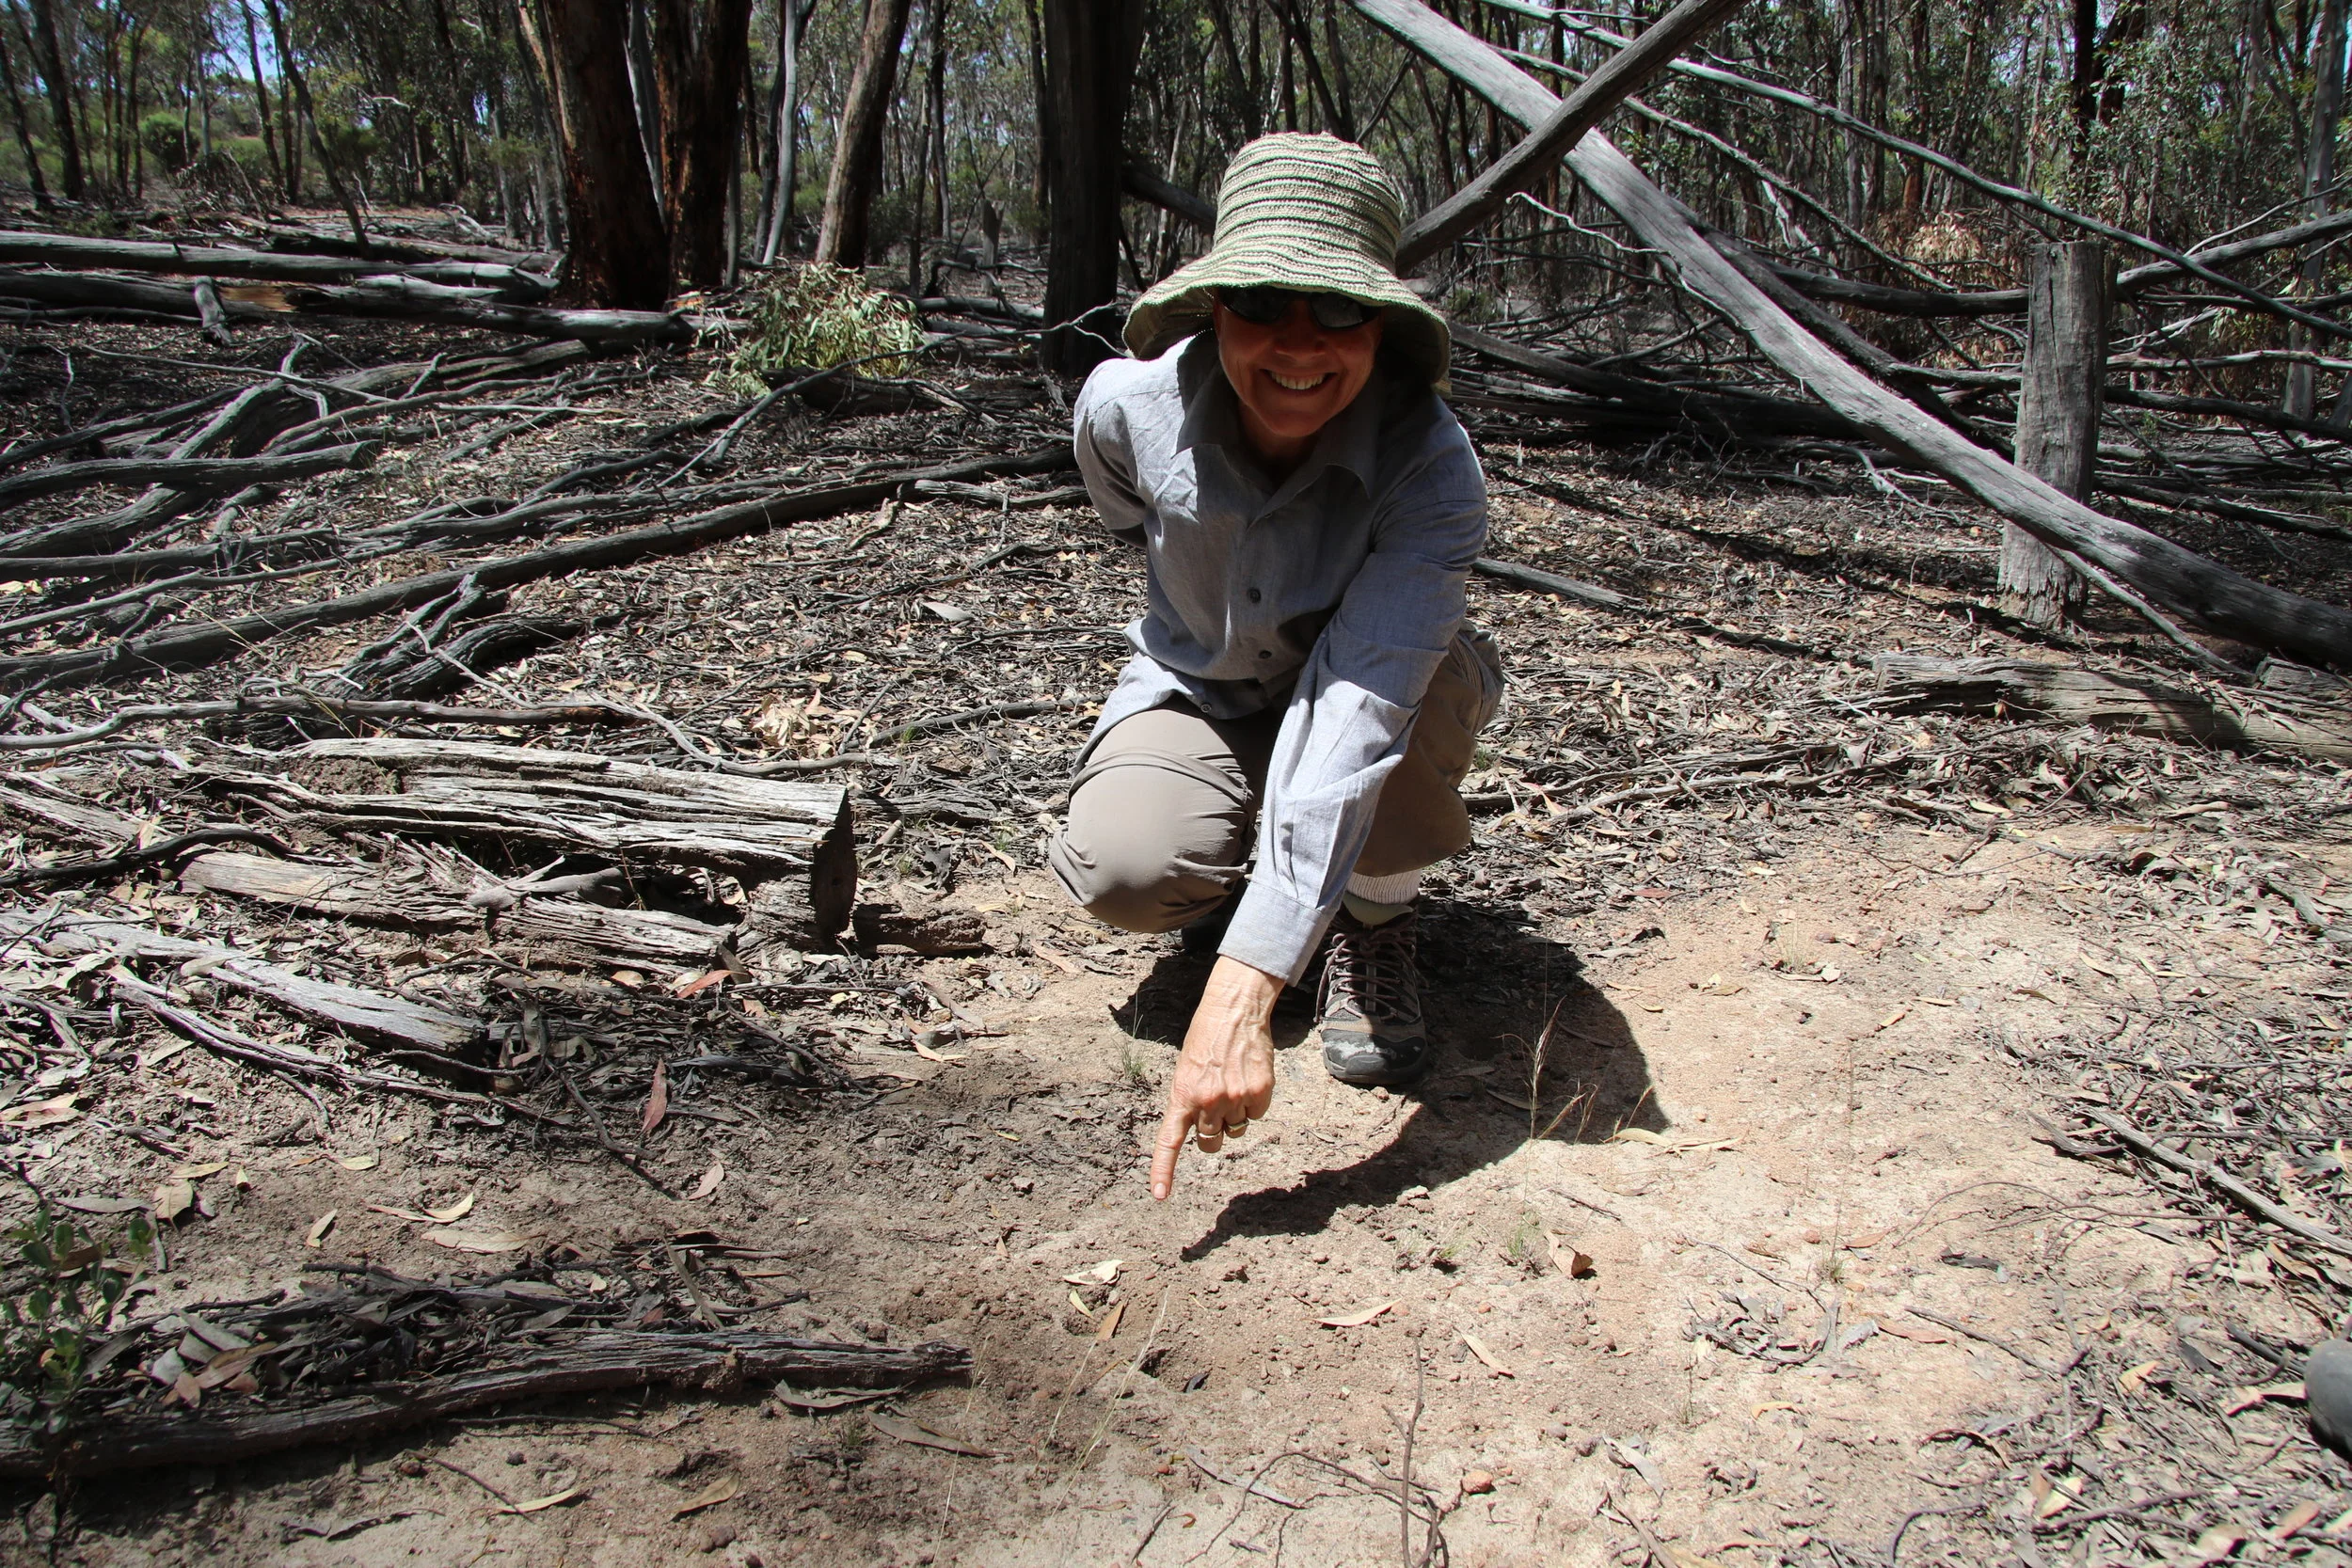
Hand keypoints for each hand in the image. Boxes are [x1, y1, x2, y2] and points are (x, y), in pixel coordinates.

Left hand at [1150, 956, 1281, 1199]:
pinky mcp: (1259, 1094)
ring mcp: (1234, 1100)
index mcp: (1181, 1096)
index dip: (1163, 1170)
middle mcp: (1207, 1102)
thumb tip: (1206, 1131)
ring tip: (1232, 1083)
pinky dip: (1254, 1103)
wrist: (1233, 1011)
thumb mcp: (1186, 1070)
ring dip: (1234, 1115)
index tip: (1160, 1195)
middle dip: (1212, 1135)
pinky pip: (1257, 1114)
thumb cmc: (1206, 1039)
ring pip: (1236, 1129)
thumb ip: (1191, 1102)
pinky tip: (1248, 1078)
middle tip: (1215, 1109)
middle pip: (1210, 1142)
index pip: (1169, 1141)